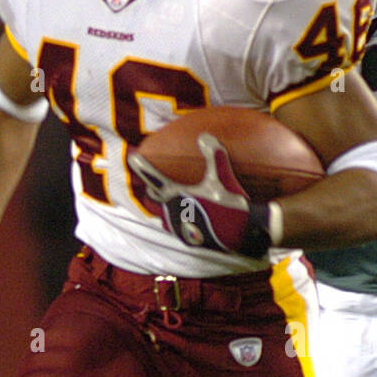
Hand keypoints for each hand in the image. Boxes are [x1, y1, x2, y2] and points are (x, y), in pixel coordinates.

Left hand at [129, 134, 273, 257]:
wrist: (244, 234)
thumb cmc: (232, 204)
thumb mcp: (224, 178)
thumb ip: (214, 155)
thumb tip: (205, 136)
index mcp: (177, 196)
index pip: (153, 178)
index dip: (142, 167)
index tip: (132, 157)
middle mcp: (174, 213)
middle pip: (152, 199)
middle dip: (153, 190)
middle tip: (157, 183)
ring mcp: (180, 229)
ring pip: (162, 216)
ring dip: (164, 207)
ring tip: (171, 200)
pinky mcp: (190, 240)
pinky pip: (176, 229)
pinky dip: (177, 221)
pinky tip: (188, 217)